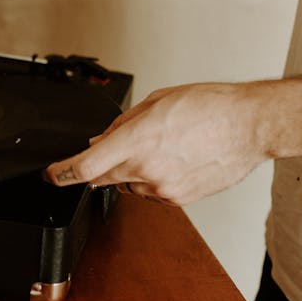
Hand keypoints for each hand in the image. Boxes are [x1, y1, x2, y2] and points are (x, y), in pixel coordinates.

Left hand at [45, 82, 268, 205]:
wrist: (250, 126)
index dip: (61, 173)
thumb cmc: (210, 106)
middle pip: (103, 176)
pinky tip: (176, 159)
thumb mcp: (158, 101)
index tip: (51, 175)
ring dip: (133, 170)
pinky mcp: (178, 199)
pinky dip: (155, 178)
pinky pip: (152, 192)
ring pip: (129, 184)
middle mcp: (146, 168)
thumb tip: (100, 141)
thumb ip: (123, 124)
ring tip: (164, 146)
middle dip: (101, 164)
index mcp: (137, 139)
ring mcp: (163, 188)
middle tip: (118, 147)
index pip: (85, 166)